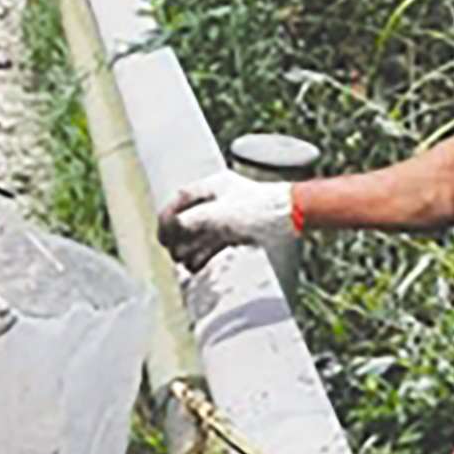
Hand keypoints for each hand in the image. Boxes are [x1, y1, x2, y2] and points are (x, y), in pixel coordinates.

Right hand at [158, 170, 293, 271]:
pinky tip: (196, 267)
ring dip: (190, 248)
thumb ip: (191, 221)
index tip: (161, 233)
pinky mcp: (241, 233)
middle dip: (178, 236)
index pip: (182, 197)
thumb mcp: (218, 215)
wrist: (293, 217)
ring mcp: (231, 217)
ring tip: (181, 263)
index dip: (168, 214)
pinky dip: (205, 255)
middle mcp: (221, 200)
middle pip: (191, 218)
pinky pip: (216, 244)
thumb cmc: (258, 209)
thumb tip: (172, 229)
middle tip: (169, 251)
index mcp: (215, 186)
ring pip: (202, 233)